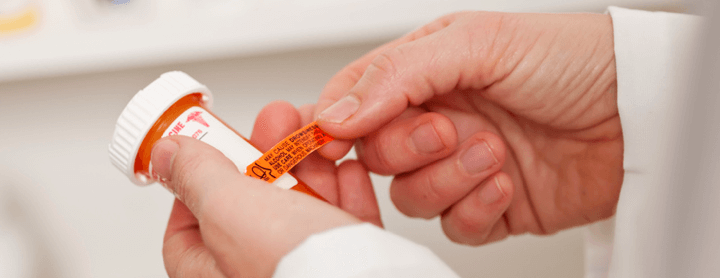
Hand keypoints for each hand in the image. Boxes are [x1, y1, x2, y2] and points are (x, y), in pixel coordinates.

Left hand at [158, 101, 380, 276]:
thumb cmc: (295, 270)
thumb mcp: (228, 208)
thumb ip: (196, 175)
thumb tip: (169, 154)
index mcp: (210, 272)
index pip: (188, 221)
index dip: (202, 175)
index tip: (218, 141)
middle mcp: (253, 271)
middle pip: (251, 202)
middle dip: (268, 153)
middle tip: (279, 120)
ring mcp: (302, 268)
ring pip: (301, 206)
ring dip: (312, 163)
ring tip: (322, 134)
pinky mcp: (345, 263)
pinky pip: (343, 221)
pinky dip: (347, 190)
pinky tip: (349, 167)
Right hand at [314, 11, 622, 244]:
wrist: (641, 110)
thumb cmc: (569, 59)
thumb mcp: (477, 42)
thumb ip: (397, 75)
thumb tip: (335, 113)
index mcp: (423, 75)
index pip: (350, 102)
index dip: (330, 125)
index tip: (327, 140)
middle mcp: (436, 121)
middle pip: (375, 156)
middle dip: (408, 149)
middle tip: (447, 130)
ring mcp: (460, 167)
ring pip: (410, 197)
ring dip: (449, 180)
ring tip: (493, 152)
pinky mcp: (490, 206)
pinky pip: (455, 226)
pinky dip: (477, 210)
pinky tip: (506, 183)